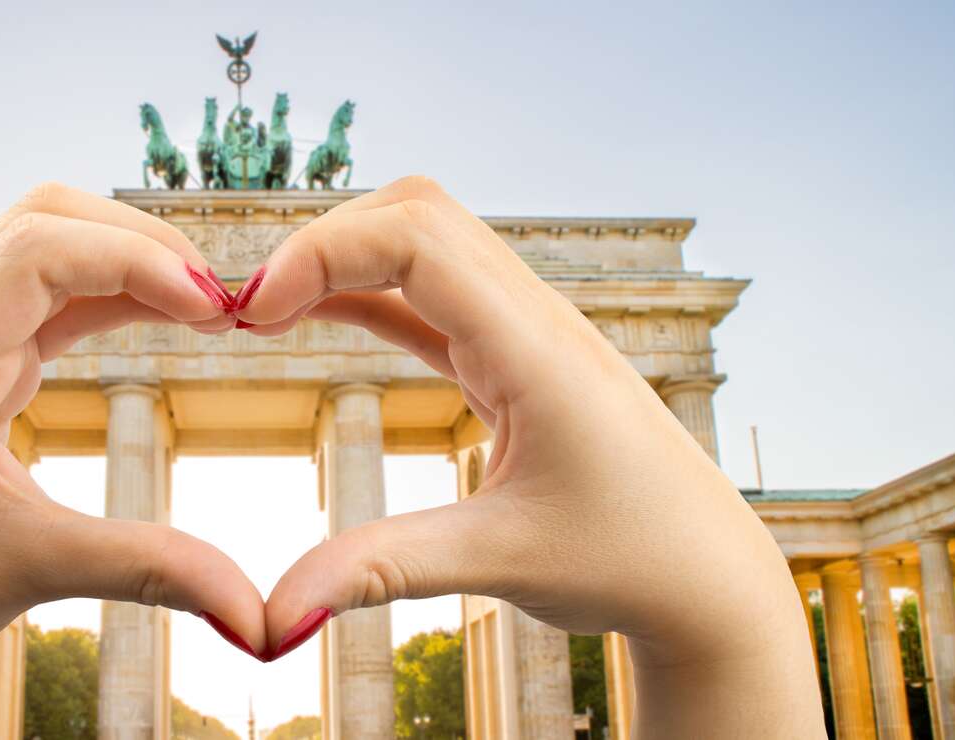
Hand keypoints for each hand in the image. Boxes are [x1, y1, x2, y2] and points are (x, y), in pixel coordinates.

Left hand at [0, 184, 266, 737]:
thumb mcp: (39, 569)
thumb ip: (152, 570)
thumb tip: (259, 616)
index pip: (37, 251)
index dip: (134, 259)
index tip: (211, 305)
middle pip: (40, 222)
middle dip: (136, 242)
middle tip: (216, 297)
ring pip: (41, 246)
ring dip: (123, 260)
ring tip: (202, 306)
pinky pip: (40, 293)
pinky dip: (104, 293)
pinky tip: (162, 316)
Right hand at [235, 177, 823, 737]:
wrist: (707, 575)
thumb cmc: (628, 562)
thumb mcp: (499, 562)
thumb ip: (381, 571)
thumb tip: (271, 619)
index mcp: (535, 348)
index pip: (418, 238)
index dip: (322, 251)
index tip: (253, 314)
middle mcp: (534, 318)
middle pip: (416, 212)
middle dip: (323, 241)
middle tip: (248, 309)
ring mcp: (527, 331)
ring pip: (424, 241)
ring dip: (343, 259)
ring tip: (265, 312)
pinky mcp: (515, 358)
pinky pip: (431, 296)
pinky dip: (367, 293)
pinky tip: (315, 317)